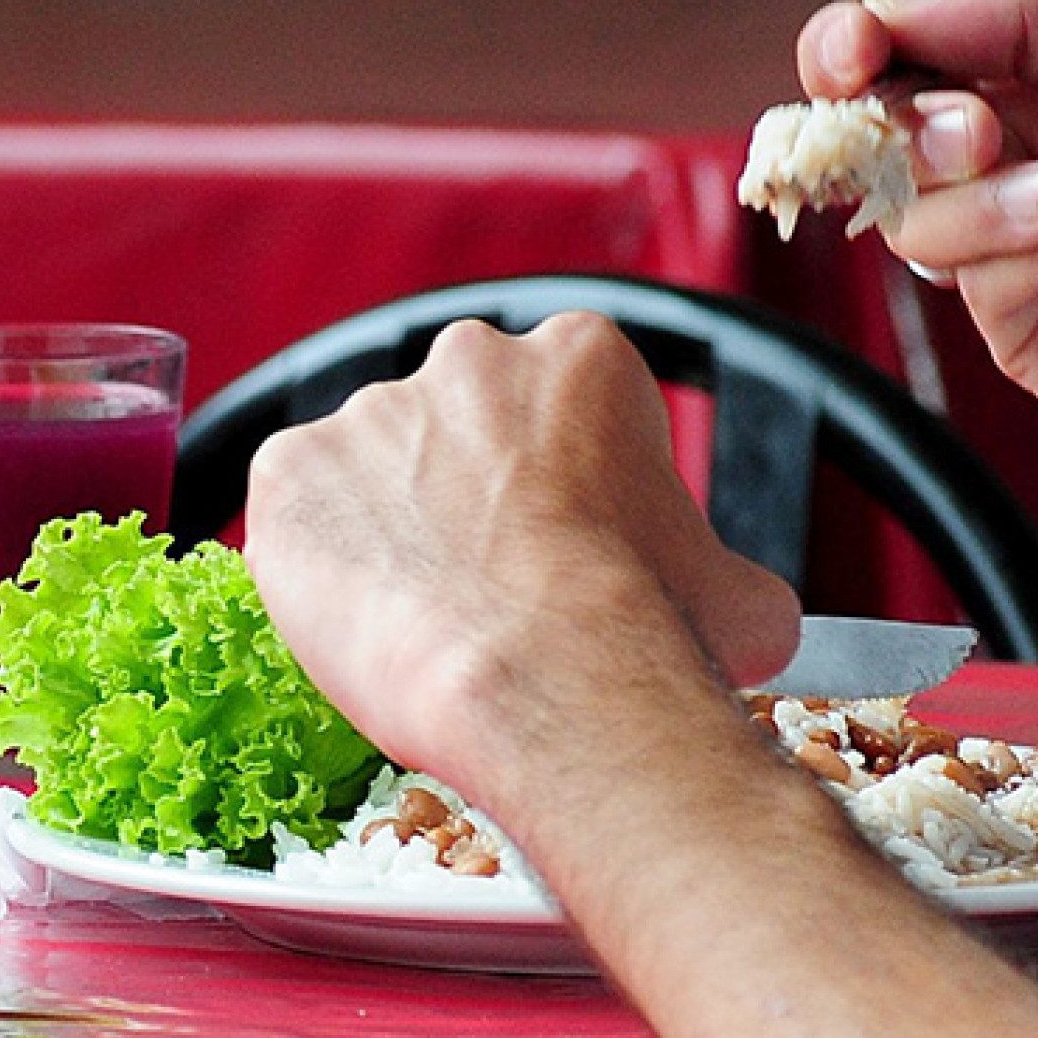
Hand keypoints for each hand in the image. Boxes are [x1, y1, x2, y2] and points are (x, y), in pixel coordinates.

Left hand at [241, 313, 800, 786]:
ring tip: (422, 620)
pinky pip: (293, 514)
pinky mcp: (288, 475)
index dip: (558, 486)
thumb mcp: (738, 600)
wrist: (548, 680)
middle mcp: (466, 361)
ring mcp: (365, 412)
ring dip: (387, 531)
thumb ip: (726, 579)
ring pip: (367, 471)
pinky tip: (362, 620)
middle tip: (484, 587)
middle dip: (462, 497)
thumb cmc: (646, 635)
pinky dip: (315, 564)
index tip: (557, 547)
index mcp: (580, 357)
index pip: (556, 408)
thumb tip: (749, 616)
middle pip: (454, 425)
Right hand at [800, 0, 1037, 442]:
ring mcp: (1014, 254)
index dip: (846, 52)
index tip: (850, 57)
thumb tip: (896, 25)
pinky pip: (986, 297)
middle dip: (914, 134)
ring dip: (985, 206)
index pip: (889, 57)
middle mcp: (1006, 159)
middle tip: (983, 133)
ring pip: (914, 229)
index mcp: (1021, 69)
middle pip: (875, 147)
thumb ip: (1015, 4)